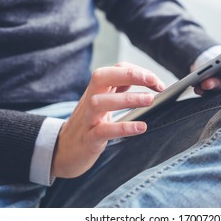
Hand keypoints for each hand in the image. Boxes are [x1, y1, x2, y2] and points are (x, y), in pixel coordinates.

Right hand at [51, 62, 164, 177]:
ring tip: (150, 100)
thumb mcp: (104, 104)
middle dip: (129, 74)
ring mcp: (86, 119)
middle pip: (102, 77)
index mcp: (96, 90)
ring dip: (127, 99)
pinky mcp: (88, 139)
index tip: (157, 82)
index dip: (137, 71)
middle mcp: (89, 100)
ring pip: (100, 102)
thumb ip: (120, 91)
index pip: (115, 69)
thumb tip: (150, 83)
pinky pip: (103, 131)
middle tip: (153, 82)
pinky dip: (122, 128)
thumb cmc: (90, 124)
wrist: (64, 150)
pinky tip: (141, 127)